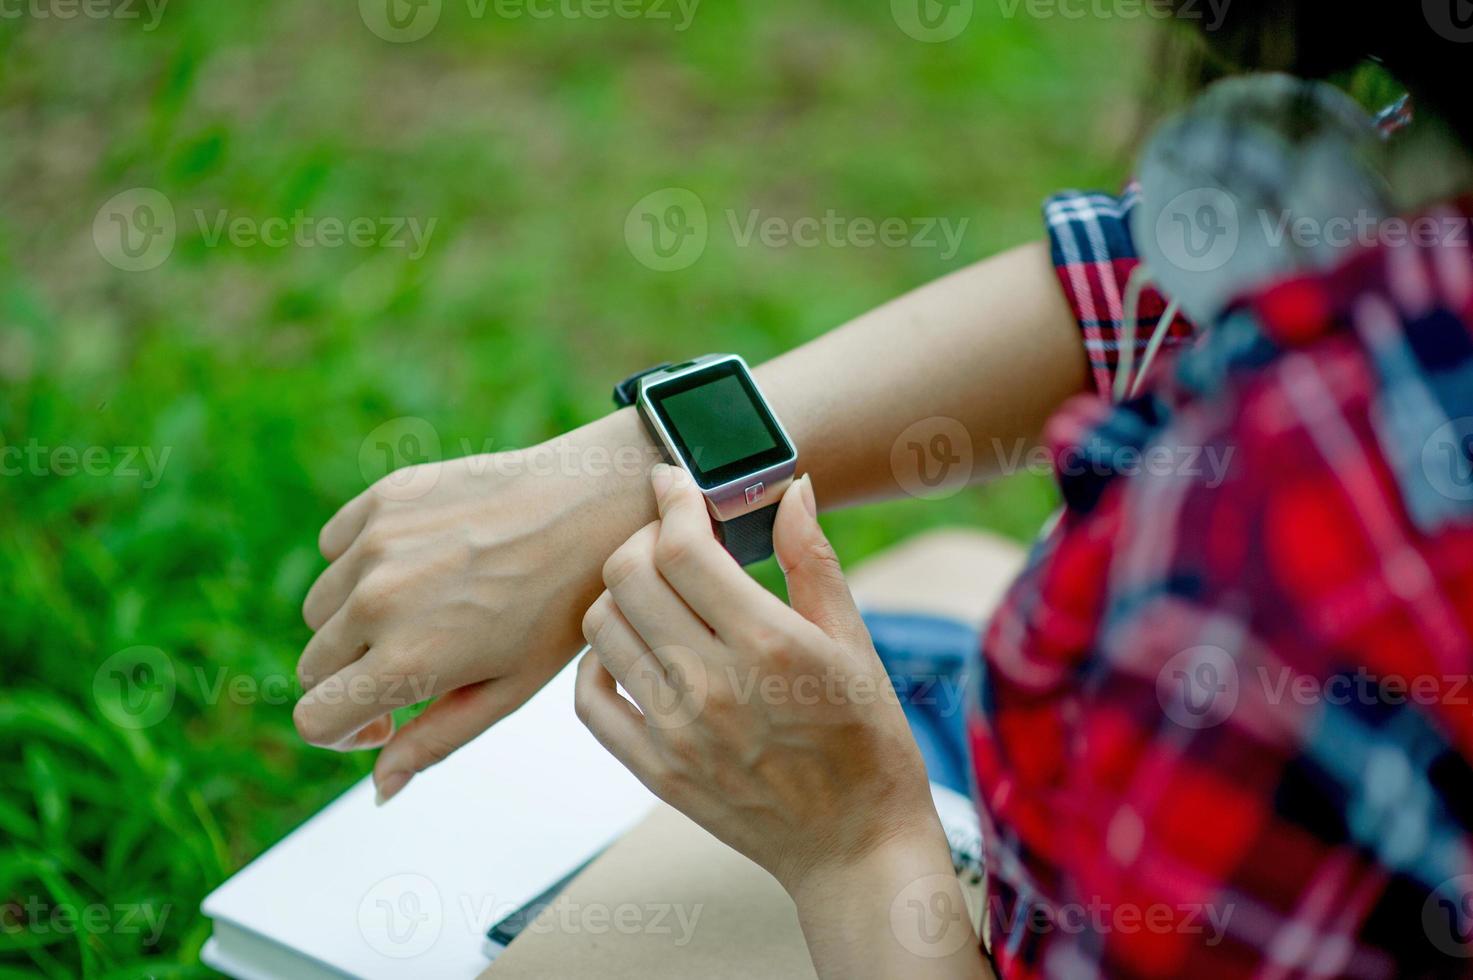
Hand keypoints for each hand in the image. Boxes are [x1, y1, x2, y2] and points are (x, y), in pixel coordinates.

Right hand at [292, 412, 657, 802]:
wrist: (594, 507)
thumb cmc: (561, 608)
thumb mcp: (509, 689)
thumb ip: (435, 741)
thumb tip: (379, 789)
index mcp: (407, 661)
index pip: (313, 719)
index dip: (343, 732)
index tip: (386, 718)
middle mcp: (377, 601)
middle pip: (313, 666)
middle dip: (352, 678)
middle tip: (414, 662)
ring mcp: (375, 543)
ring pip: (320, 607)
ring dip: (354, 620)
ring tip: (425, 609)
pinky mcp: (383, 498)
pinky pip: (336, 546)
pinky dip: (359, 562)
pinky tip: (420, 562)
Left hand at [575, 464, 942, 892]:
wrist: (855, 845)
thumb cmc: (867, 741)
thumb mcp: (856, 642)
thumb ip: (814, 559)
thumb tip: (793, 488)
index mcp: (770, 644)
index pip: (682, 548)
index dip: (671, 500)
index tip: (674, 482)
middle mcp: (713, 684)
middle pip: (629, 576)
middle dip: (645, 539)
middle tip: (672, 539)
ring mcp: (676, 731)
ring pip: (601, 627)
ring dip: (621, 593)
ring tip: (657, 592)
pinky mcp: (654, 769)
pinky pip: (590, 698)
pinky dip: (597, 660)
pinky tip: (631, 648)